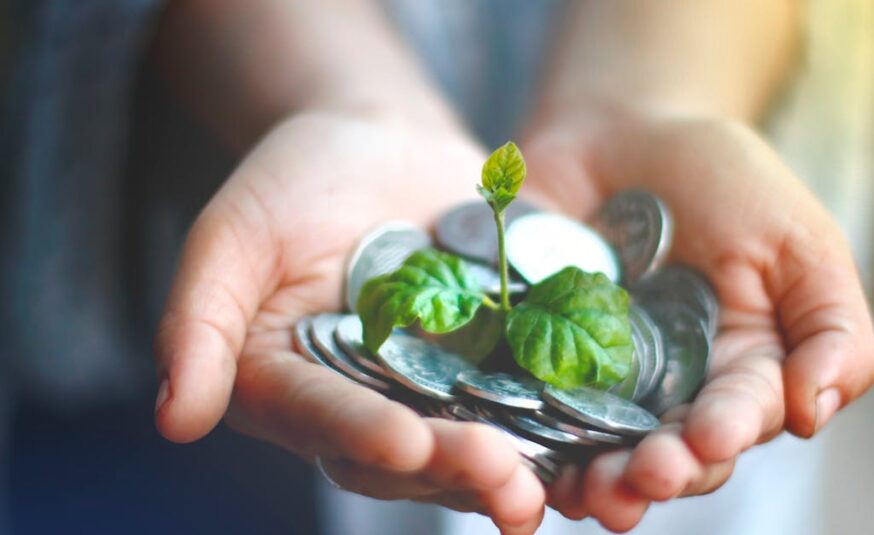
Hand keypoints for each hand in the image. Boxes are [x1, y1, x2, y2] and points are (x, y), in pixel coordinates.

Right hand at [154, 112, 545, 533]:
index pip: (323, 419)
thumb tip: (174, 419)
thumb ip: (198, 321)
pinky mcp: (494, 369)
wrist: (379, 141)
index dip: (362, 434)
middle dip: (454, 467)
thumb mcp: (233, 234)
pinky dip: (558, 431)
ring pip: (469, 447)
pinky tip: (596, 446)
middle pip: (406, 454)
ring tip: (547, 486)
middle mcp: (362, 407)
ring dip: (510, 472)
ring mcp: (433, 393)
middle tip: (504, 477)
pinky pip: (525, 406)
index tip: (405, 444)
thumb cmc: (291, 181)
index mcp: (290, 389)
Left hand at [521, 112, 873, 530]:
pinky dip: (529, 446)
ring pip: (600, 454)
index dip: (725, 433)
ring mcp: (600, 387)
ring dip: (598, 482)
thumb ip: (831, 327)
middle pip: (670, 456)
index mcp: (741, 374)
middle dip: (661, 472)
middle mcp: (672, 396)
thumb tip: (814, 413)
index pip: (739, 419)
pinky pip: (529, 416)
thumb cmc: (722, 181)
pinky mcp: (535, 367)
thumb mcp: (797, 239)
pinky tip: (525, 463)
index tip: (709, 435)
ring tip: (591, 490)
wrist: (620, 133)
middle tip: (645, 475)